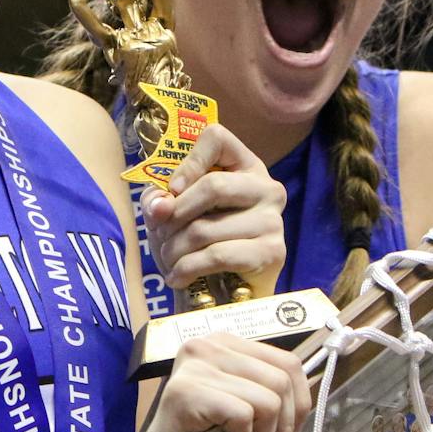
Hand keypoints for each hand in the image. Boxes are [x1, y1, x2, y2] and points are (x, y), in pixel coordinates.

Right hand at [138, 335, 310, 431]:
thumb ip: (265, 393)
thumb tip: (306, 409)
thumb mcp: (237, 404)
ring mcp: (195, 365)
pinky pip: (242, 417)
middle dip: (284, 431)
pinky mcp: (186, 390)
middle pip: (281, 382)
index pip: (288, 363)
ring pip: (265, 402)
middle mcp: (210, 343)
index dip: (299, 404)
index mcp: (227, 343)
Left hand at [143, 124, 287, 300]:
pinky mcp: (272, 253)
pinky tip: (178, 277)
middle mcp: (267, 188)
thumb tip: (160, 207)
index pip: (216, 137)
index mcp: (244, 167)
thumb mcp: (172, 213)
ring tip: (169, 261)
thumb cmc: (197, 245)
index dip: (187, 162)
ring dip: (174, 249)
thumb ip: (159, 199)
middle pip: (212, 185)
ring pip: (207, 228)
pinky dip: (187, 269)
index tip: (172, 190)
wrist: (221, 294)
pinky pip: (217, 255)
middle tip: (161, 235)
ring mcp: (273, 220)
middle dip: (175, 215)